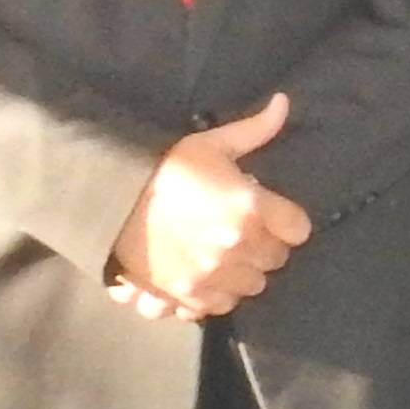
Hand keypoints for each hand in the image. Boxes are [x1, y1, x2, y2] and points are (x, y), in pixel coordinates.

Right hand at [111, 92, 311, 318]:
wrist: (111, 198)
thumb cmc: (166, 168)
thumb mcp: (211, 144)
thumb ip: (254, 130)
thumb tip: (284, 103)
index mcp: (249, 206)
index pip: (298, 229)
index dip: (286, 221)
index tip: (271, 215)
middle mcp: (237, 245)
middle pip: (277, 259)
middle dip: (264, 245)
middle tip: (244, 232)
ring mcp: (213, 274)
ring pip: (252, 285)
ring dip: (243, 271)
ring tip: (224, 254)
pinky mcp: (189, 296)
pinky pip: (222, 305)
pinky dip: (217, 294)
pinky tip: (206, 274)